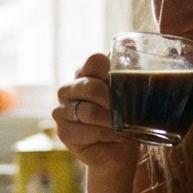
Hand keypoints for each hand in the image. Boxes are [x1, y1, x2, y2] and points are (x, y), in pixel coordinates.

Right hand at [53, 52, 139, 177]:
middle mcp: (68, 89)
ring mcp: (61, 111)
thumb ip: (129, 70)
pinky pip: (89, 130)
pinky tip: (116, 137)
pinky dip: (108, 135)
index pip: (94, 61)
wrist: (119, 151)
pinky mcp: (63, 132)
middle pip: (91, 87)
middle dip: (114, 101)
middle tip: (129, 111)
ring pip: (89, 111)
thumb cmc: (126, 118)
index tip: (126, 87)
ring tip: (124, 126)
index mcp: (84, 73)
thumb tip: (129, 41)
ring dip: (112, 121)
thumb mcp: (131, 93)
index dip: (112, 73)